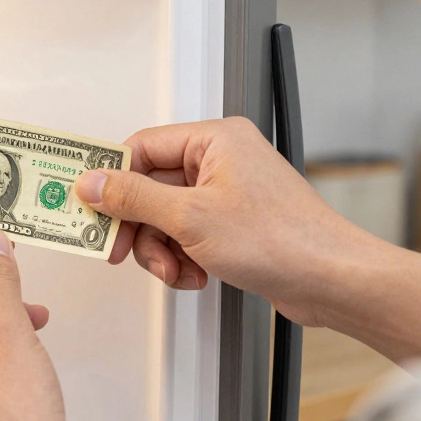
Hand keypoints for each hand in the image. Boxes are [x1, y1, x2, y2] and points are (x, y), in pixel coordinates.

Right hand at [74, 117, 374, 327]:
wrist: (331, 280)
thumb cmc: (283, 239)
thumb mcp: (190, 217)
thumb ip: (134, 197)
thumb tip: (95, 182)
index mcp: (215, 140)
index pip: (141, 147)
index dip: (112, 179)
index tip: (89, 204)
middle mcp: (222, 160)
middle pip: (150, 187)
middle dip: (140, 226)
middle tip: (121, 249)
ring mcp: (228, 193)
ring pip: (166, 217)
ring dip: (162, 250)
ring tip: (176, 270)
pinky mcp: (233, 224)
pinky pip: (187, 236)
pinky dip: (184, 259)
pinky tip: (197, 275)